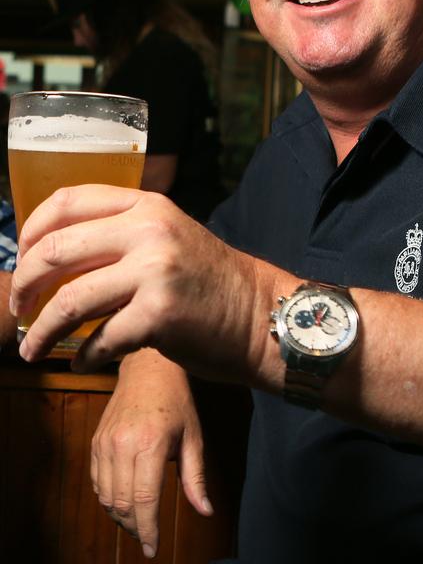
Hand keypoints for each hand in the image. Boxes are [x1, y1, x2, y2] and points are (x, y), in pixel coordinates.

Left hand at [9, 186, 271, 380]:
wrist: (258, 313)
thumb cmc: (207, 281)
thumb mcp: (167, 237)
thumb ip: (119, 234)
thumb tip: (50, 257)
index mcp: (147, 204)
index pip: (67, 201)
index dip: (30, 231)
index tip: (21, 259)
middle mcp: (149, 230)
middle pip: (56, 249)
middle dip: (24, 285)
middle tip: (19, 307)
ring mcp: (155, 271)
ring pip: (69, 300)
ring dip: (41, 331)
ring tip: (33, 348)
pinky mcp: (159, 315)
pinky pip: (99, 340)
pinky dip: (82, 357)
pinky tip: (81, 362)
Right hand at [93, 349, 211, 557]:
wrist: (149, 369)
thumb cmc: (177, 402)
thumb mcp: (194, 437)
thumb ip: (196, 477)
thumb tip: (205, 511)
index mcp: (151, 444)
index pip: (145, 500)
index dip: (148, 530)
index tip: (153, 549)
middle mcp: (123, 444)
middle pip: (123, 503)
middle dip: (135, 528)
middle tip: (147, 537)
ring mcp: (105, 443)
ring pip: (106, 497)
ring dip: (120, 517)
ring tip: (137, 523)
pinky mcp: (96, 441)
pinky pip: (97, 482)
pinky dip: (108, 499)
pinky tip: (123, 502)